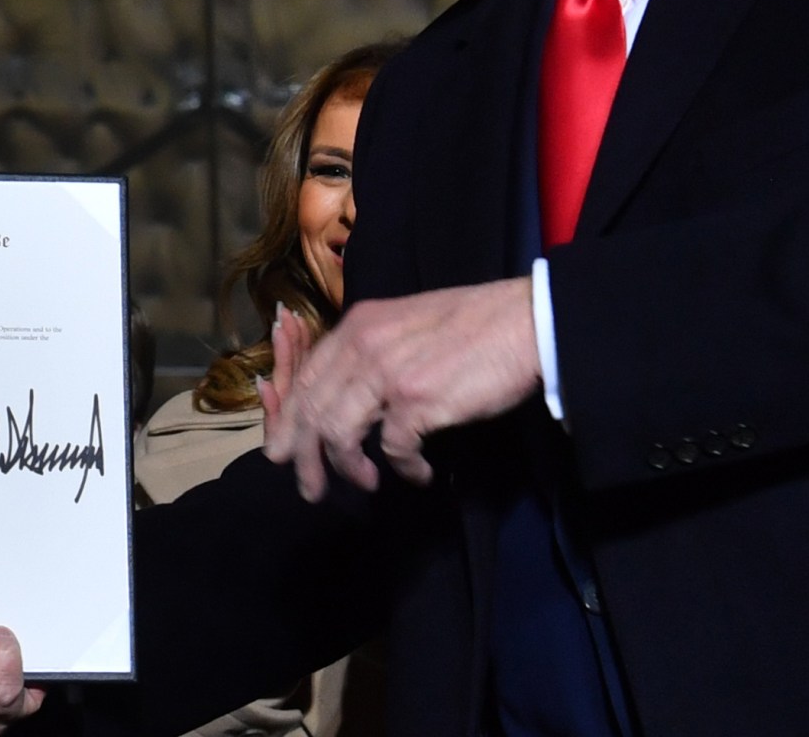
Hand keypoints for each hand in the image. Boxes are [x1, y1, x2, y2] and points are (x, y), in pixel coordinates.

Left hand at [262, 276, 539, 498]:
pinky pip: (393, 447)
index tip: (283, 453)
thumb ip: (370, 353)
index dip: (289, 421)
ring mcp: (386, 373)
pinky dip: (402, 467)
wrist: (525, 320)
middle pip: (312, 410)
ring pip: (337, 432)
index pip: (305, 379)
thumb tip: (348, 396)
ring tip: (366, 484)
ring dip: (347, 467)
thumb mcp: (404, 324)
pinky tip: (418, 473)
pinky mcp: (417, 399)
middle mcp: (362, 346)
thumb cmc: (473, 325)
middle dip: (305, 456)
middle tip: (311, 488)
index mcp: (357, 326)